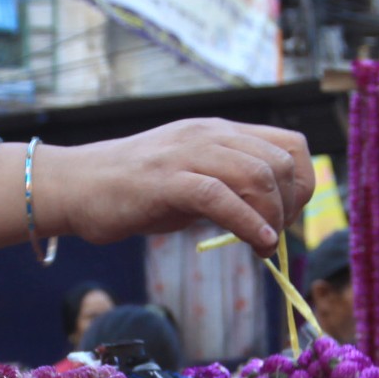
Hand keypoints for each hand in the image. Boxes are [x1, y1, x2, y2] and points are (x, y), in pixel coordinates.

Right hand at [38, 119, 314, 252]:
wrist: (77, 185)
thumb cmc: (134, 190)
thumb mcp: (193, 181)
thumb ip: (229, 189)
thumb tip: (268, 219)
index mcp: (219, 132)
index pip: (290, 146)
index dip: (302, 183)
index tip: (288, 216)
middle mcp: (209, 135)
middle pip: (280, 162)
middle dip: (290, 205)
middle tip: (274, 235)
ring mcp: (187, 154)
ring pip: (256, 175)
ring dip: (271, 217)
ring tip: (263, 245)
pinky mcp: (167, 180)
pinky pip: (220, 197)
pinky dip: (247, 223)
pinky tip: (256, 244)